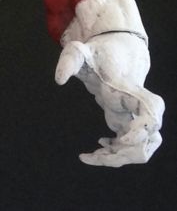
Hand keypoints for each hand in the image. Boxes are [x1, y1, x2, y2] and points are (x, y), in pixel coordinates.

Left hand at [55, 33, 163, 166]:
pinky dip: (115, 155)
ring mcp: (138, 118)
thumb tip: (59, 80)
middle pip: (150, 139)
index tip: (121, 141)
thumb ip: (69, 62)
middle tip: (95, 153)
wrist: (116, 54)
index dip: (142, 130)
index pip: (151, 113)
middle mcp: (141, 108)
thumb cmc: (97, 54)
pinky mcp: (131, 125)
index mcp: (132, 91)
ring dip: (119, 159)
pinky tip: (98, 148)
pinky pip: (132, 149)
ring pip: (143, 149)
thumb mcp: (79, 52)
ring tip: (92, 155)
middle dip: (124, 153)